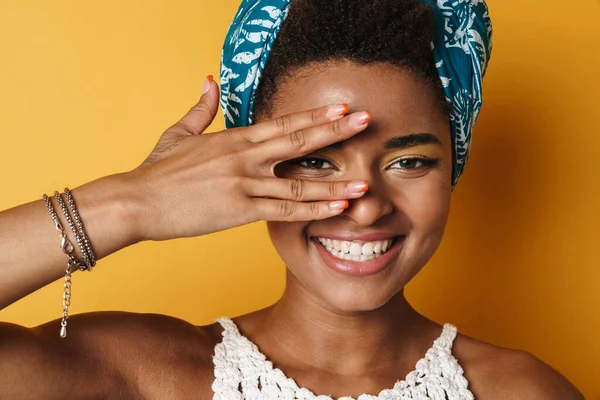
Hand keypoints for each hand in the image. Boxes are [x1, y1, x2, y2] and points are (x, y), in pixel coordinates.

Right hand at [128, 77, 370, 241]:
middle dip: (336, 132)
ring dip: (334, 182)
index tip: (342, 108)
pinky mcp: (239, 211)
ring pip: (299, 181)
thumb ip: (200, 108)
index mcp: (234, 138)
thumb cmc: (157, 170)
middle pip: (299, 141)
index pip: (284, 123)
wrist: (137, 202)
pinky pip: (284, 210)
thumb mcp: (178, 133)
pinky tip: (335, 209)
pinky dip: (313, 210)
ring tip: (363, 182)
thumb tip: (209, 80)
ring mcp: (244, 184)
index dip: (316, 115)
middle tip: (366, 121)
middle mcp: (245, 157)